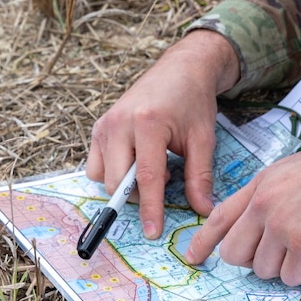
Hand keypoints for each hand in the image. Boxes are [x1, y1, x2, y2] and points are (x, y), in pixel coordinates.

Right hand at [86, 30, 240, 237]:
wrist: (180, 68)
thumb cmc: (193, 101)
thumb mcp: (203, 138)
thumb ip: (199, 177)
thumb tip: (203, 211)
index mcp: (148, 123)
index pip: (146, 178)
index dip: (150, 209)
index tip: (153, 232)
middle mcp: (120, 123)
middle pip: (117, 181)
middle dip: (138, 197)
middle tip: (167, 180)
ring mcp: (105, 124)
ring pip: (102, 176)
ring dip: (125, 185)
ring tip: (152, 166)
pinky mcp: (99, 126)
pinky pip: (96, 164)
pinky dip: (113, 173)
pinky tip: (136, 160)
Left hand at [183, 128, 300, 285]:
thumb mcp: (291, 171)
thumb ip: (269, 196)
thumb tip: (257, 229)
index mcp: (260, 185)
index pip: (220, 217)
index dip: (204, 241)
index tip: (193, 258)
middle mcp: (264, 205)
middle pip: (236, 254)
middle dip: (256, 261)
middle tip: (283, 252)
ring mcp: (281, 226)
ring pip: (265, 270)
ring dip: (290, 266)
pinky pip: (294, 277)